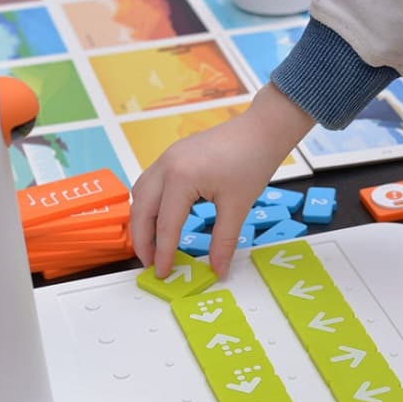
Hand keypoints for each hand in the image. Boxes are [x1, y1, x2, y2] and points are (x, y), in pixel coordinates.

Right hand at [130, 84, 313, 277]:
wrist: (262, 130)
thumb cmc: (252, 161)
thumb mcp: (238, 207)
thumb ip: (223, 241)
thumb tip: (217, 269)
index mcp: (181, 178)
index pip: (166, 225)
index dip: (163, 253)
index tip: (162, 272)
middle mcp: (166, 165)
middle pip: (141, 210)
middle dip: (142, 240)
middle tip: (150, 263)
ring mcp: (167, 157)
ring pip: (140, 195)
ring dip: (142, 221)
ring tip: (152, 244)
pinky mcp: (172, 155)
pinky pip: (150, 183)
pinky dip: (149, 204)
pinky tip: (160, 218)